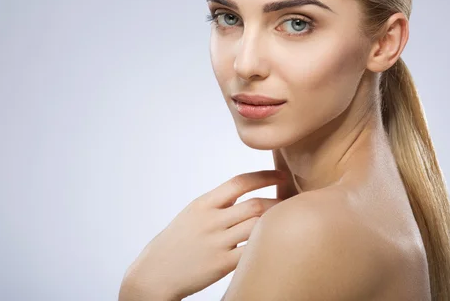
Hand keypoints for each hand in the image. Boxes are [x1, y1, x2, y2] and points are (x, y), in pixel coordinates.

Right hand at [120, 169, 291, 299]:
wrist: (154, 273)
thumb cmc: (175, 243)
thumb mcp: (191, 215)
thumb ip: (217, 205)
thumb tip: (246, 195)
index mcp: (202, 204)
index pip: (239, 182)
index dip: (265, 176)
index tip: (282, 177)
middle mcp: (210, 220)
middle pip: (255, 205)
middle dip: (280, 203)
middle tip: (296, 204)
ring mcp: (216, 243)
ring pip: (257, 227)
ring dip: (278, 224)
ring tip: (291, 224)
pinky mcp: (221, 265)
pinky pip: (252, 252)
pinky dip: (267, 247)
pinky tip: (276, 245)